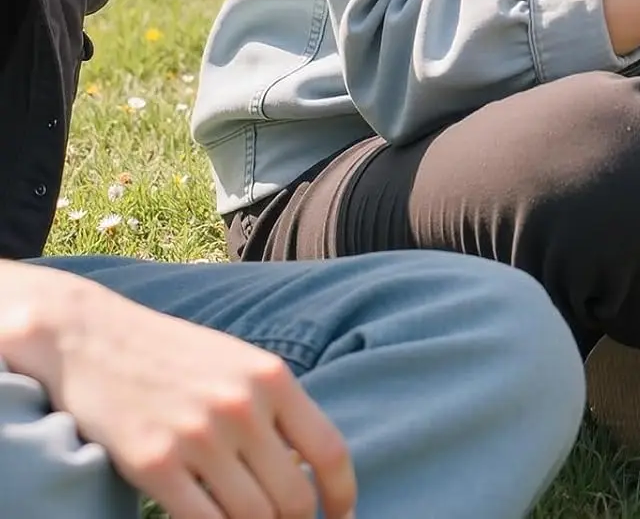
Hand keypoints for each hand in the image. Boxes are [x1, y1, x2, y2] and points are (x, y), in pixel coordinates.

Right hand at [39, 274, 354, 518]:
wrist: (94, 339)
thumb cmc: (174, 355)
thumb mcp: (239, 364)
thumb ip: (275, 408)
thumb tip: (308, 466)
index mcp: (272, 378)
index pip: (328, 450)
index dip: (342, 494)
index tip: (342, 517)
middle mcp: (242, 407)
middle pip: (293, 496)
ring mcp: (198, 437)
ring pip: (252, 518)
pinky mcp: (154, 464)